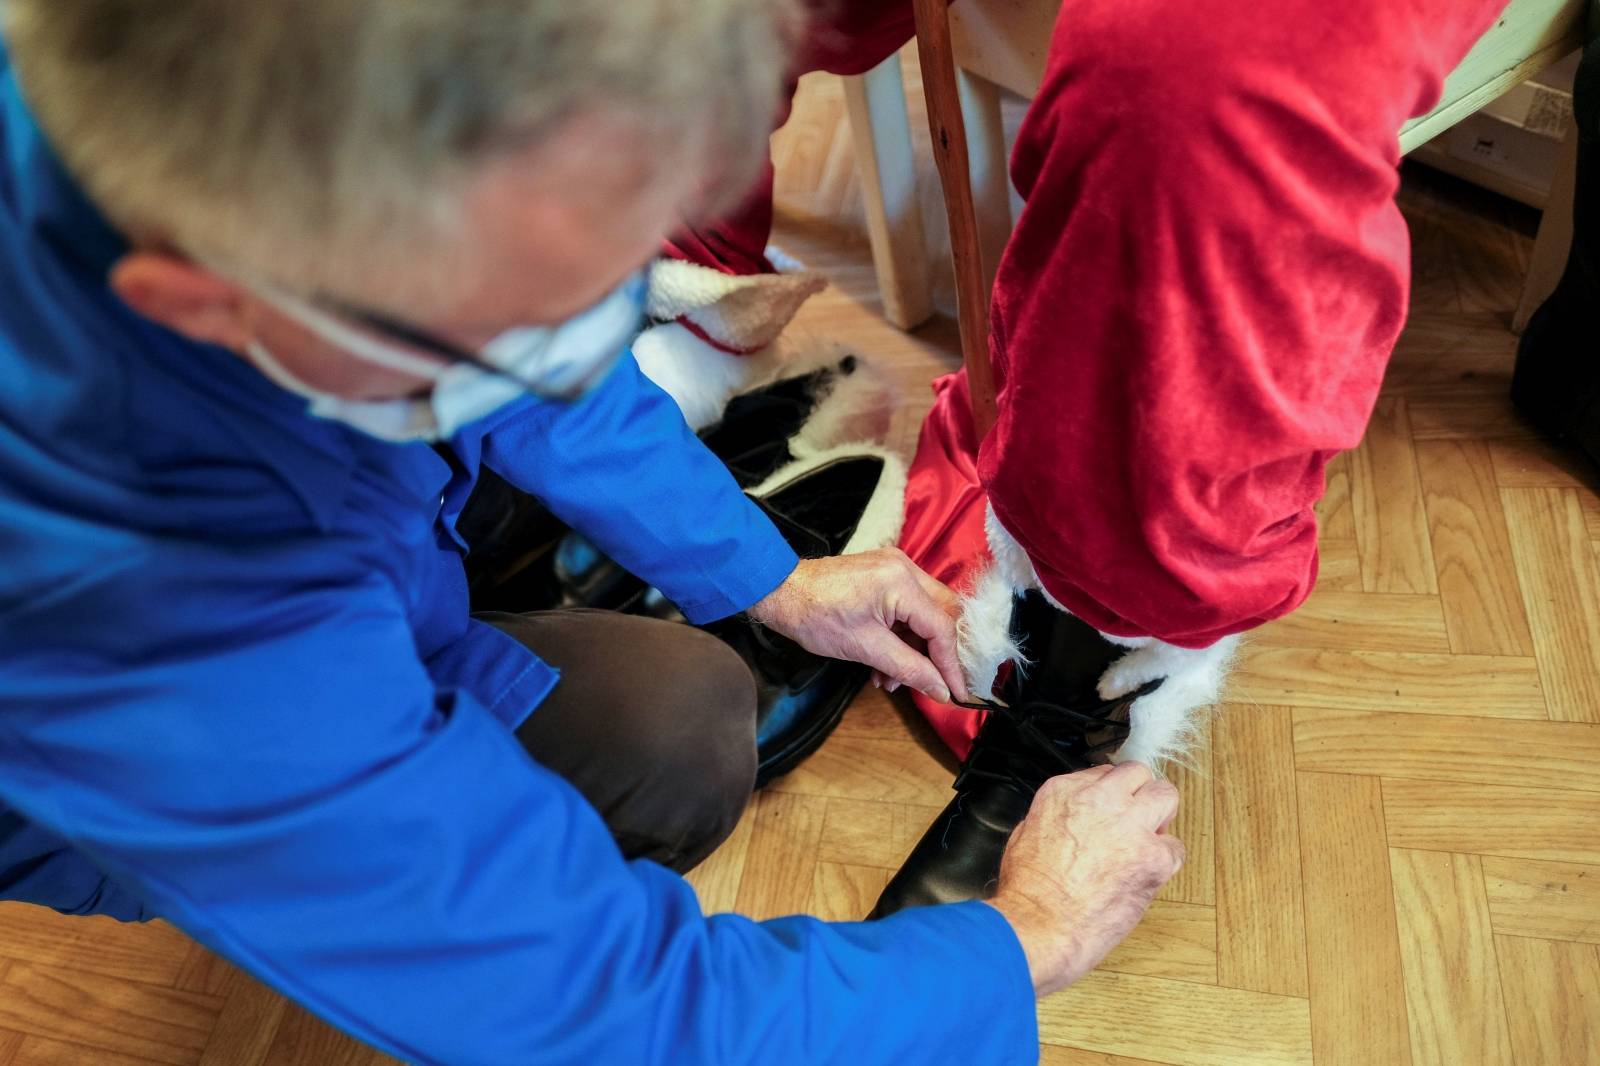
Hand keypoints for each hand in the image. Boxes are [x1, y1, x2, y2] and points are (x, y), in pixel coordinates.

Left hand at [747, 549, 971, 704]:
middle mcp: (905, 569)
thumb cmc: (814, 616)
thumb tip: (941, 689)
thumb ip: (909, 669)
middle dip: (935, 654)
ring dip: (914, 650)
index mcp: (901, 583)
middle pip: (942, 616)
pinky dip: (901, 637)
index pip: (942, 628)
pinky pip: (907, 608)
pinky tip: (884, 665)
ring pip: (924, 615)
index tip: (957, 693)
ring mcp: (895, 569)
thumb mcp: (865, 649)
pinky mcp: (884, 575)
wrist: (780, 592)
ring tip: (892, 679)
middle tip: (928, 683)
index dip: (951, 665)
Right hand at [986, 762, 1183, 996]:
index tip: (1112, 809)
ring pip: (1166, 796)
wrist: (1040, 925)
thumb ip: (1057, 817)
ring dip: (1160, 816)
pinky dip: (1165, 861)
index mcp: (1064, 792)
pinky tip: (1147, 874)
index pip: (1103, 773)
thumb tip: (1073, 823)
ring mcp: (1131, 825)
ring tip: (1149, 839)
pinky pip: (1175, 848)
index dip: (1111, 794)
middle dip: (1139, 794)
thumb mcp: (1025, 835)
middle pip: (1138, 773)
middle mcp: (1101, 799)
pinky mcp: (1154, 857)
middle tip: (1136, 818)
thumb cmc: (1027, 891)